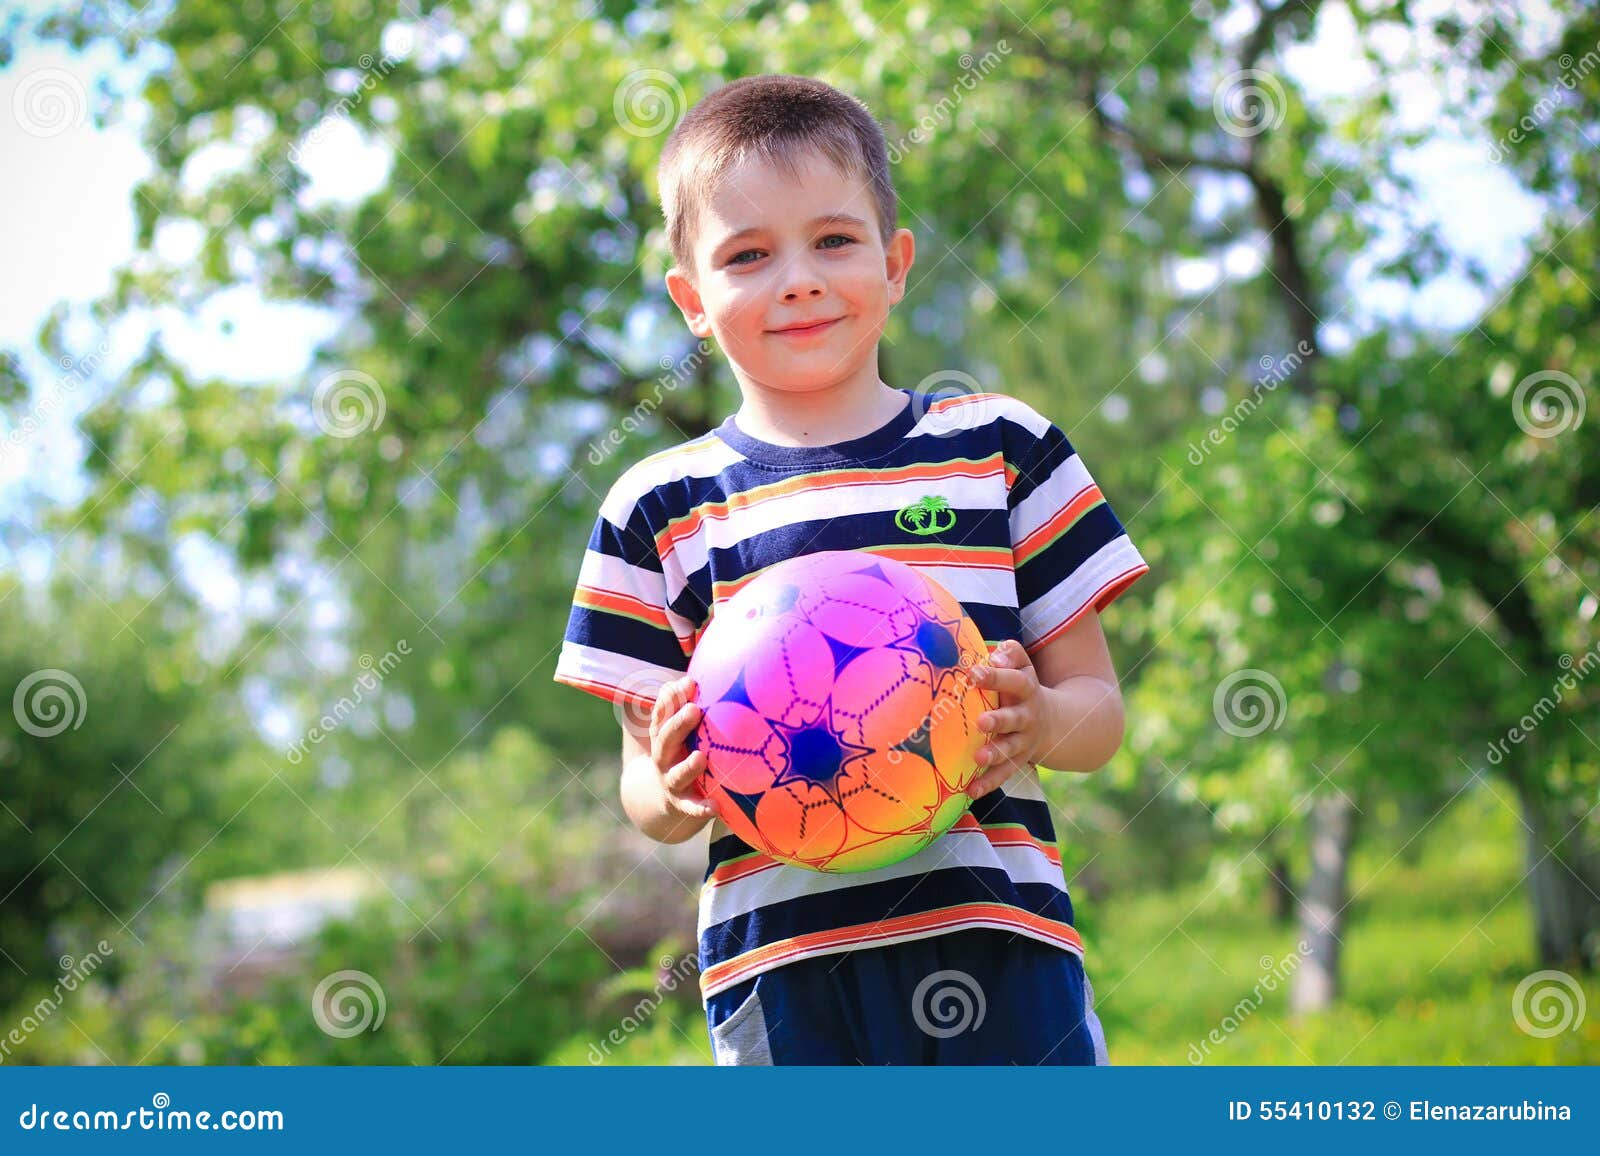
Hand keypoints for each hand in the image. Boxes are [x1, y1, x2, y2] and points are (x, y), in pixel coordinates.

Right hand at [650, 676, 717, 822]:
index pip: (661, 714)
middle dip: (679, 724)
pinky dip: (701, 809)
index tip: (688, 683)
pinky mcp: (682, 804)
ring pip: (677, 774)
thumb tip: (698, 675)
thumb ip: (686, 703)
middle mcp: (664, 756)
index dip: (671, 698)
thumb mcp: (679, 728)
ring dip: (688, 766)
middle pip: (666, 738)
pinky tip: (716, 808)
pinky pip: (692, 808)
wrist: (662, 797)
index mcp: (663, 735)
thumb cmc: (680, 751)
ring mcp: (671, 781)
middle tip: (694, 710)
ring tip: (701, 757)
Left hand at [968, 639, 1045, 800]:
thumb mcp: (1023, 665)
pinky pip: (1004, 774)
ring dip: (995, 754)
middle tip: (980, 722)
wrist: (1054, 721)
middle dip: (998, 720)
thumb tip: (993, 657)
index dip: (995, 676)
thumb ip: (1010, 654)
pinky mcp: (1017, 761)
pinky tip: (971, 791)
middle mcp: (1027, 716)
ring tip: (978, 758)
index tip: (973, 673)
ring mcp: (1024, 741)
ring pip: (1010, 749)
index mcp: (1026, 689)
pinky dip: (989, 784)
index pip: (1014, 680)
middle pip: (1014, 718)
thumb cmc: (1022, 685)